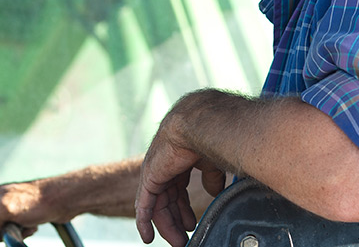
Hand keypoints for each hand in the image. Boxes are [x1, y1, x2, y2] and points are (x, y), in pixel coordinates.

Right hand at [0, 181, 50, 245]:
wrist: (62, 200)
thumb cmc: (36, 203)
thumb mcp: (7, 209)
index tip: (8, 225)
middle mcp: (1, 199)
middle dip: (6, 232)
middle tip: (20, 224)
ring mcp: (13, 206)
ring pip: (6, 232)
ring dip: (17, 232)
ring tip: (29, 224)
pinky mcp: (24, 213)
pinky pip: (18, 230)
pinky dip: (25, 231)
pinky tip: (33, 225)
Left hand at [135, 112, 225, 246]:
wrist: (199, 124)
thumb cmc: (211, 135)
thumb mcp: (212, 161)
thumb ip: (210, 177)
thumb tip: (214, 191)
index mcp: (181, 159)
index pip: (179, 189)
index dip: (185, 208)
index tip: (192, 224)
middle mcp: (166, 166)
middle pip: (169, 199)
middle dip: (177, 220)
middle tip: (184, 238)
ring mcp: (156, 171)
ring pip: (158, 205)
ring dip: (166, 226)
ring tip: (177, 242)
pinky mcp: (149, 178)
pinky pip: (144, 205)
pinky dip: (144, 221)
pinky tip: (147, 237)